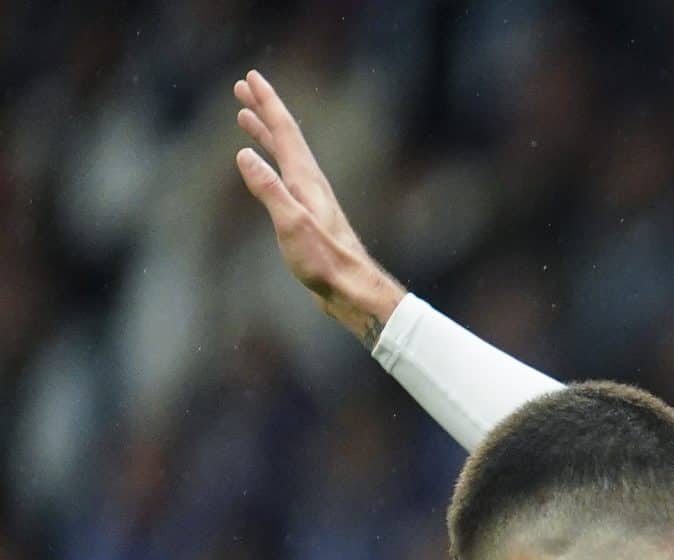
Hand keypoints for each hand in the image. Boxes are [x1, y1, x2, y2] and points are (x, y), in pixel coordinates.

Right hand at [232, 69, 404, 344]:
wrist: (353, 290)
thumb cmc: (325, 262)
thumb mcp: (292, 225)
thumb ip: (269, 190)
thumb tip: (244, 154)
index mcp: (306, 180)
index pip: (285, 132)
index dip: (267, 103)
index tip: (250, 77)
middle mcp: (310, 183)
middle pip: (285, 137)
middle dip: (264, 110)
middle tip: (242, 86)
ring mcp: (310, 199)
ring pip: (284, 155)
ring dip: (265, 133)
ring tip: (245, 117)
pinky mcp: (309, 215)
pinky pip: (285, 175)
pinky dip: (271, 161)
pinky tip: (264, 167)